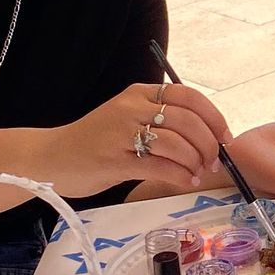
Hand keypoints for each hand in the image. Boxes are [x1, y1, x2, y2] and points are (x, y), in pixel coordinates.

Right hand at [49, 80, 228, 196]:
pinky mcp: (114, 160)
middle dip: (209, 143)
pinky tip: (185, 180)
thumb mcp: (127, 120)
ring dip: (196, 161)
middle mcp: (131, 108)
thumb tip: (207, 138)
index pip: (188, 96)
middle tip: (214, 161)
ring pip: (176, 143)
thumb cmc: (94, 143)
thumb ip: (161, 122)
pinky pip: (159, 166)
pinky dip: (180, 175)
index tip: (225, 137)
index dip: (213, 117)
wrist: (49, 159)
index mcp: (138, 94)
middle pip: (187, 120)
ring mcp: (121, 133)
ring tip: (198, 173)